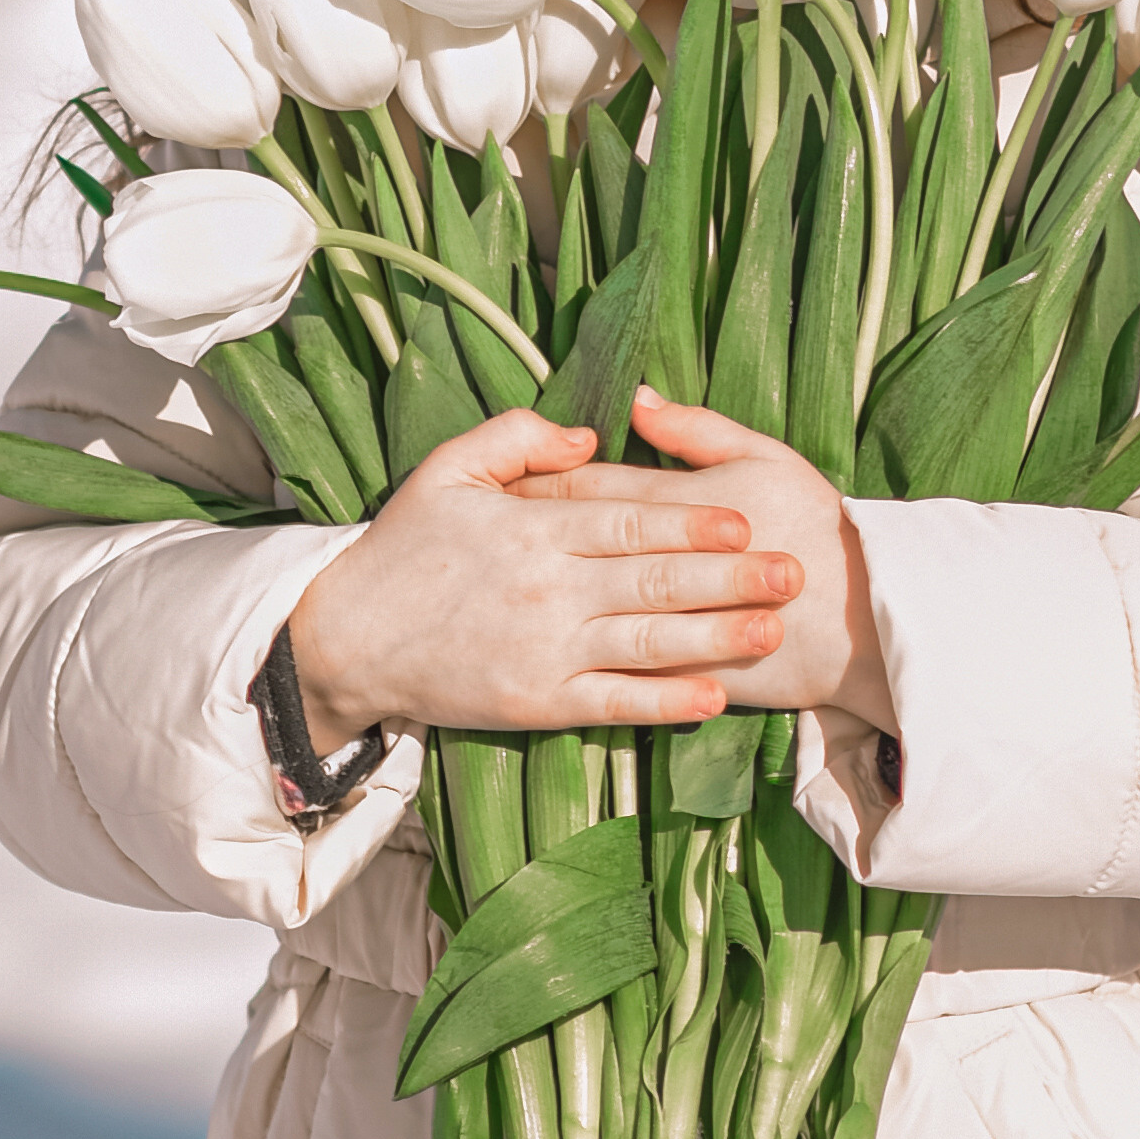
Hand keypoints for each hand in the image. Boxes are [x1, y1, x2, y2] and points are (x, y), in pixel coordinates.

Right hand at [286, 408, 804, 744]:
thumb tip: (591, 433)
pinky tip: (714, 697)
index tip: (746, 518)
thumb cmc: (403, 549)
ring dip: (718, 637)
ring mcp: (544, 652)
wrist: (345, 640)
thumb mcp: (447, 468)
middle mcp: (547, 591)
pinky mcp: (537, 705)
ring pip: (648, 644)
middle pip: (656, 582)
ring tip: (773, 628)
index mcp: (532, 529)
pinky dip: (666, 703)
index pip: (630, 521)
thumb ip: (517, 437)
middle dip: (731, 577)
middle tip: (793, 570)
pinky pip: (615, 704)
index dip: (694, 521)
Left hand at [508, 388, 895, 732]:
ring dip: (539, 596)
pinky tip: (546, 646)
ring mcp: (661, 623)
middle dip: (523, 538)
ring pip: (580, 605)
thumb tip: (636, 401)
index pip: (585, 487)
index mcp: (672, 506)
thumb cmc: (814, 525)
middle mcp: (654, 566)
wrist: (861, 620)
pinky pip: (612, 666)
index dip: (540, 482)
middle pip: (570, 545)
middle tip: (480, 533)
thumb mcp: (764, 457)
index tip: (505, 482)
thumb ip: (696, 429)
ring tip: (497, 587)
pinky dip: (577, 654)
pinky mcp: (674, 673)